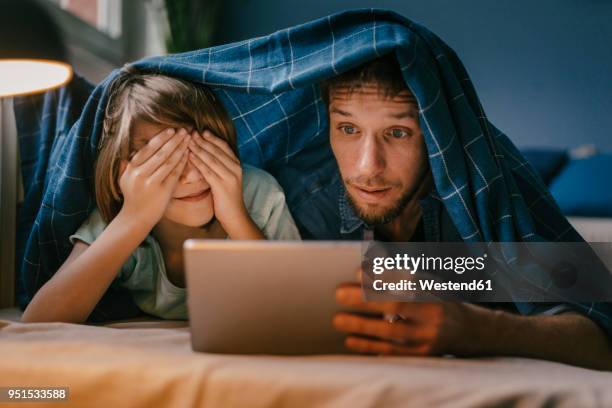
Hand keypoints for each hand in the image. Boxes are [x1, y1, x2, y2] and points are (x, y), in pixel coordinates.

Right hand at [119, 128, 189, 225]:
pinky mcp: (162, 192)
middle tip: (184, 131)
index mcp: (131, 168)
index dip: (161, 138)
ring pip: (169, 161)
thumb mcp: (125, 179)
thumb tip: (132, 150)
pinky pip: (174, 174)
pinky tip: (188, 154)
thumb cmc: (133, 197)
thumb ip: (128, 165)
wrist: (135, 218)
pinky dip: (182, 163)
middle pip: (160, 153)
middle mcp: (140, 174)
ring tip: (188, 140)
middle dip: (174, 140)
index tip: (172, 130)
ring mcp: (151, 183)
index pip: (148, 149)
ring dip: (180, 149)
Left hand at [187, 130, 254, 235]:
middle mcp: (235, 168)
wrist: (235, 216)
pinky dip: (197, 162)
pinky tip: (189, 156)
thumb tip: (208, 154)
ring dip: (198, 149)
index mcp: (237, 165)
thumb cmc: (228, 198)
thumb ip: (221, 166)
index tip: (200, 131)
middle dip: (202, 141)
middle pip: (216, 150)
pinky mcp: (222, 186)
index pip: (224, 146)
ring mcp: (230, 177)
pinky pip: (207, 171)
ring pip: (211, 159)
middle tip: (190, 132)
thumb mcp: (227, 178)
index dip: (212, 138)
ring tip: (187, 141)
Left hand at [333, 282, 487, 355]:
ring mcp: (428, 336)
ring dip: (361, 326)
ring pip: (391, 332)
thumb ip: (400, 275)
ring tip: (338, 320)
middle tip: (339, 294)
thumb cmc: (441, 301)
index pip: (403, 280)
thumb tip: (365, 270)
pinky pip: (392, 352)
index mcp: (433, 291)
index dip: (380, 276)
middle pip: (396, 305)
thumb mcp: (428, 282)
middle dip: (364, 300)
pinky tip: (350, 341)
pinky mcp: (422, 355)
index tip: (357, 272)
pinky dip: (369, 347)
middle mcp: (433, 313)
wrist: (473, 332)